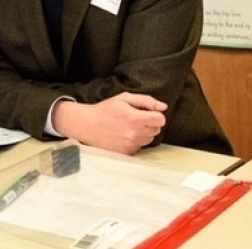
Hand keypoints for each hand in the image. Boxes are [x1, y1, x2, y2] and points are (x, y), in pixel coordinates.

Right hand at [53, 92, 167, 154]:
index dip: (156, 114)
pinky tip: (125, 134)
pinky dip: (136, 141)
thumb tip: (163, 107)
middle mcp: (134, 133)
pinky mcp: (127, 152)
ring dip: (144, 132)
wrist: (88, 124)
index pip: (160, 119)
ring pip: (150, 139)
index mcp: (135, 118)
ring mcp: (131, 144)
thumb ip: (146, 101)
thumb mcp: (124, 98)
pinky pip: (141, 146)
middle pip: (157, 129)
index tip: (147, 112)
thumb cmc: (105, 110)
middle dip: (150, 123)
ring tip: (129, 126)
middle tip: (136, 118)